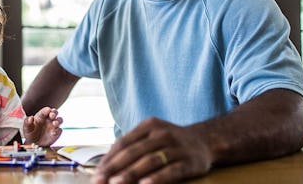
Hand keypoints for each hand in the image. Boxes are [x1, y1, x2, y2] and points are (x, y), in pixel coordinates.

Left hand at [23, 107, 62, 146]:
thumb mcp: (26, 128)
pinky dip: (57, 131)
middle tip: (52, 115)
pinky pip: (59, 130)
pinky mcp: (56, 133)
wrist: (34, 144)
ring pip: (59, 120)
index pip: (45, 111)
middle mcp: (48, 119)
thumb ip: (27, 122)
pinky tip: (53, 133)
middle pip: (54, 112)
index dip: (46, 110)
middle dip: (54, 112)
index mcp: (41, 116)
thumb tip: (31, 117)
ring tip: (54, 123)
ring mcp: (53, 126)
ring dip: (58, 121)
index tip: (48, 110)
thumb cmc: (30, 133)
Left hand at [92, 117, 212, 183]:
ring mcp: (177, 147)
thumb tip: (106, 163)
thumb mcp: (151, 135)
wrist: (205, 140)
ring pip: (150, 161)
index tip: (97, 173)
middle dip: (115, 167)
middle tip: (101, 180)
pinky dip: (157, 178)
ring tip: (116, 183)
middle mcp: (162, 134)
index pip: (124, 142)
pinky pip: (171, 171)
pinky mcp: (190, 162)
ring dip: (131, 173)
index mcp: (149, 125)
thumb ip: (132, 145)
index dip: (109, 158)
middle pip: (134, 151)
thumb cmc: (170, 141)